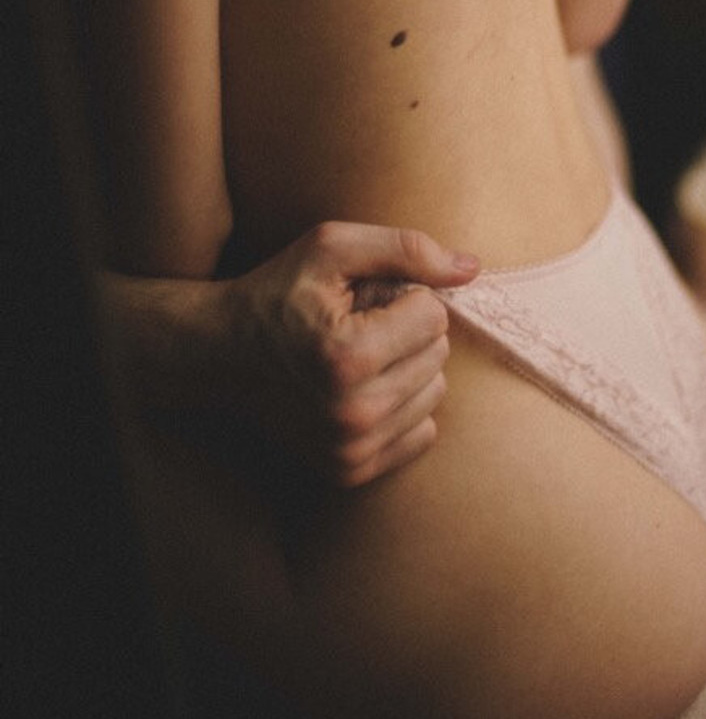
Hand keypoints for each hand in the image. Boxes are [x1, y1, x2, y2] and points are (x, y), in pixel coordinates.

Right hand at [220, 223, 478, 485]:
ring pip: (436, 392)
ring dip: (407, 369)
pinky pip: (423, 431)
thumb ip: (406, 249)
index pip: (435, 316)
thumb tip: (470, 268)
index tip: (363, 301)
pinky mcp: (351, 471)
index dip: (404, 297)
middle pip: (439, 355)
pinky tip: (362, 391)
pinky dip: (402, 406)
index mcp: (347, 356)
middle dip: (408, 333)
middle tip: (356, 328)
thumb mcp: (332, 247)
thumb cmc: (280, 292)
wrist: (221, 355)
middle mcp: (352, 413)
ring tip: (357, 358)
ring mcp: (351, 449)